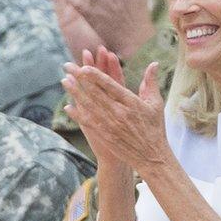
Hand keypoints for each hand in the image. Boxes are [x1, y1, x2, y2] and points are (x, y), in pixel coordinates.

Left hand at [62, 47, 167, 172]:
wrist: (152, 156)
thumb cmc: (155, 128)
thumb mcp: (156, 104)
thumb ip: (151, 82)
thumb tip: (154, 63)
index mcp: (132, 103)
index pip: (111, 85)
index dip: (96, 76)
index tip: (84, 67)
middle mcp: (120, 113)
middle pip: (96, 92)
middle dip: (80, 78)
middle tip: (67, 66)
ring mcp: (111, 124)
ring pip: (89, 105)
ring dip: (75, 92)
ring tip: (64, 81)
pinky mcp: (105, 135)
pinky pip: (89, 122)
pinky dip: (78, 114)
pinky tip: (68, 106)